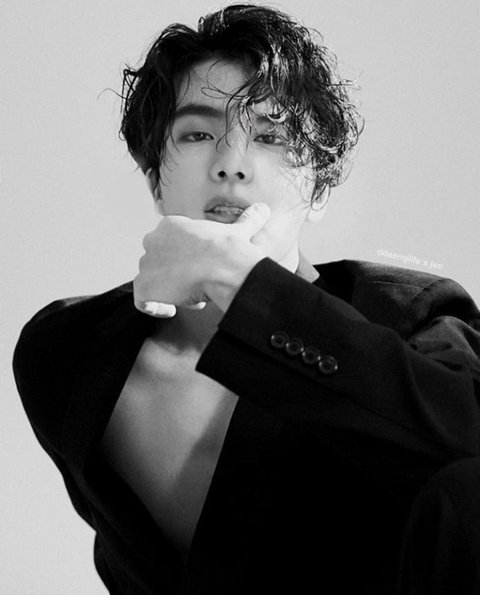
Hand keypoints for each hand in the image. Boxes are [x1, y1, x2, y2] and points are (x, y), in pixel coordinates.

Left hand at [134, 203, 270, 316]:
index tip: (202, 269)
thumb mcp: (239, 232)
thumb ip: (247, 220)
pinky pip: (142, 301)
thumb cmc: (230, 249)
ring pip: (153, 281)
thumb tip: (264, 209)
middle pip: (159, 262)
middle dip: (176, 275)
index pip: (170, 244)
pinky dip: (155, 307)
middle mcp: (153, 240)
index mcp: (171, 225)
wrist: (222, 266)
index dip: (186, 259)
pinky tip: (171, 310)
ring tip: (193, 298)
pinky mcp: (143, 286)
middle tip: (198, 284)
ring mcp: (146, 263)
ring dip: (170, 291)